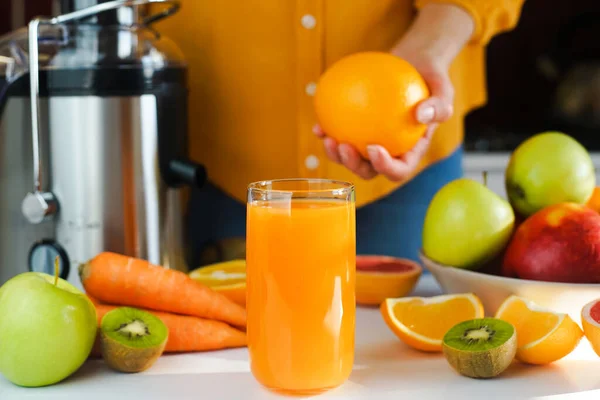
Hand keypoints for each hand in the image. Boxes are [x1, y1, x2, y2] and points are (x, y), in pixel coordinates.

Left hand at [314, 3, 473, 181]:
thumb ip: (438, 105)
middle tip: (344, 146)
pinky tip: (318, 125)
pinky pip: (339, 134)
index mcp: (409, 151)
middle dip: (353, 165)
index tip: (373, 148)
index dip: (385, 167)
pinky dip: (328, 132)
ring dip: (336, 154)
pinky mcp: (356, 128)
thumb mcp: (443, 90)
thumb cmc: (431, 79)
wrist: (414, 64)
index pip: (399, 169)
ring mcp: (370, 141)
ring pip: (350, 156)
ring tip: (327, 139)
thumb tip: (421, 115)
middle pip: (369, 169)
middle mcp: (389, 151)